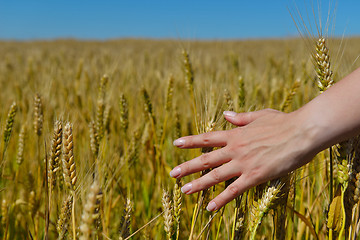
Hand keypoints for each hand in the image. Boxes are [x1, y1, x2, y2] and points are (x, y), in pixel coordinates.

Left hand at [170, 109, 317, 210]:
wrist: (302, 132)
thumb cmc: (283, 122)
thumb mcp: (259, 115)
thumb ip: (240, 117)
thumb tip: (226, 114)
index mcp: (235, 134)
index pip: (207, 138)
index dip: (190, 142)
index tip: (176, 144)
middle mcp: (235, 149)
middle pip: (206, 159)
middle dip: (187, 167)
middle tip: (172, 174)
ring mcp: (243, 163)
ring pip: (215, 176)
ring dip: (198, 184)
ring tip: (184, 190)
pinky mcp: (255, 176)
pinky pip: (234, 190)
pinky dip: (221, 200)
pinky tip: (210, 207)